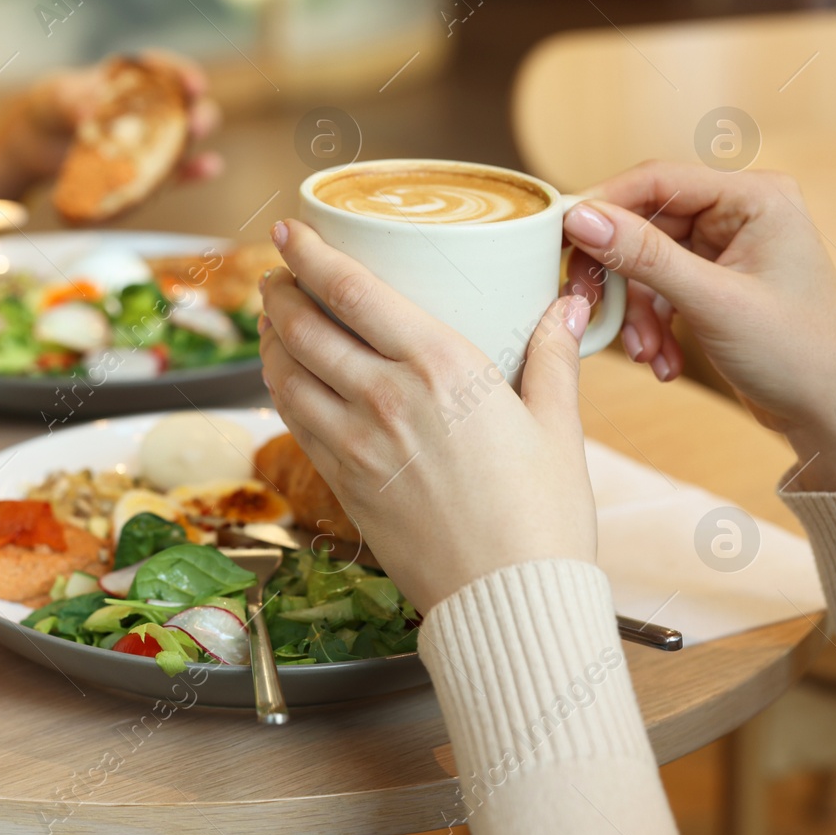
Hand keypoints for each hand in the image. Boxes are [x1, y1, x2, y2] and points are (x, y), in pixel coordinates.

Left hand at [0, 49, 221, 200]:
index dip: (183, 75)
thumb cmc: (54, 106)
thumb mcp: (59, 98)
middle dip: (197, 113)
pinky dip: (192, 171)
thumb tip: (87, 114)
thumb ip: (73, 101)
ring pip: (184, 138)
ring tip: (202, 151)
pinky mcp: (147, 169)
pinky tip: (210, 168)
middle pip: (184, 106)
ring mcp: (151, 139)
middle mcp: (150, 107)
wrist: (40, 141)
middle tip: (196, 123)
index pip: (164, 71)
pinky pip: (174, 171)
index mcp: (132, 78)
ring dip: (195, 142)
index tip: (194, 84)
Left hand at [258, 219, 597, 612]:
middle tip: (277, 273)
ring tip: (274, 319)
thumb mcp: (559, 428)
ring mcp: (355, 444)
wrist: (507, 605)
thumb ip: (552, 360)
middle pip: (302, 326)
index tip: (290, 228)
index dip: (310, 253)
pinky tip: (290, 381)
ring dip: (270, 339)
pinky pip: (294, 422)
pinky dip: (281, 390)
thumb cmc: (543, 520)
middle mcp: (385, 398)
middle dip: (279, 291)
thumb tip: (565, 308)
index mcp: (441, 368)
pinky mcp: (342, 484)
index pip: (353, 291)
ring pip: (284, 374)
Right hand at [563, 160, 835, 490]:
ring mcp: (725, 249)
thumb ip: (643, 256)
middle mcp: (738, 214)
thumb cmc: (799, 354)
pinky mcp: (714, 282)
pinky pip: (658, 289)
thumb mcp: (713, 302)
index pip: (656, 181)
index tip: (562, 238)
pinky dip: (650, 324)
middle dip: (618, 276)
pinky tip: (661, 359)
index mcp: (753, 197)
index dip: (603, 206)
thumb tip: (581, 217)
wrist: (834, 414)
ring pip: (644, 263)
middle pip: (643, 224)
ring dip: (634, 310)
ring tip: (644, 351)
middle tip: (590, 308)